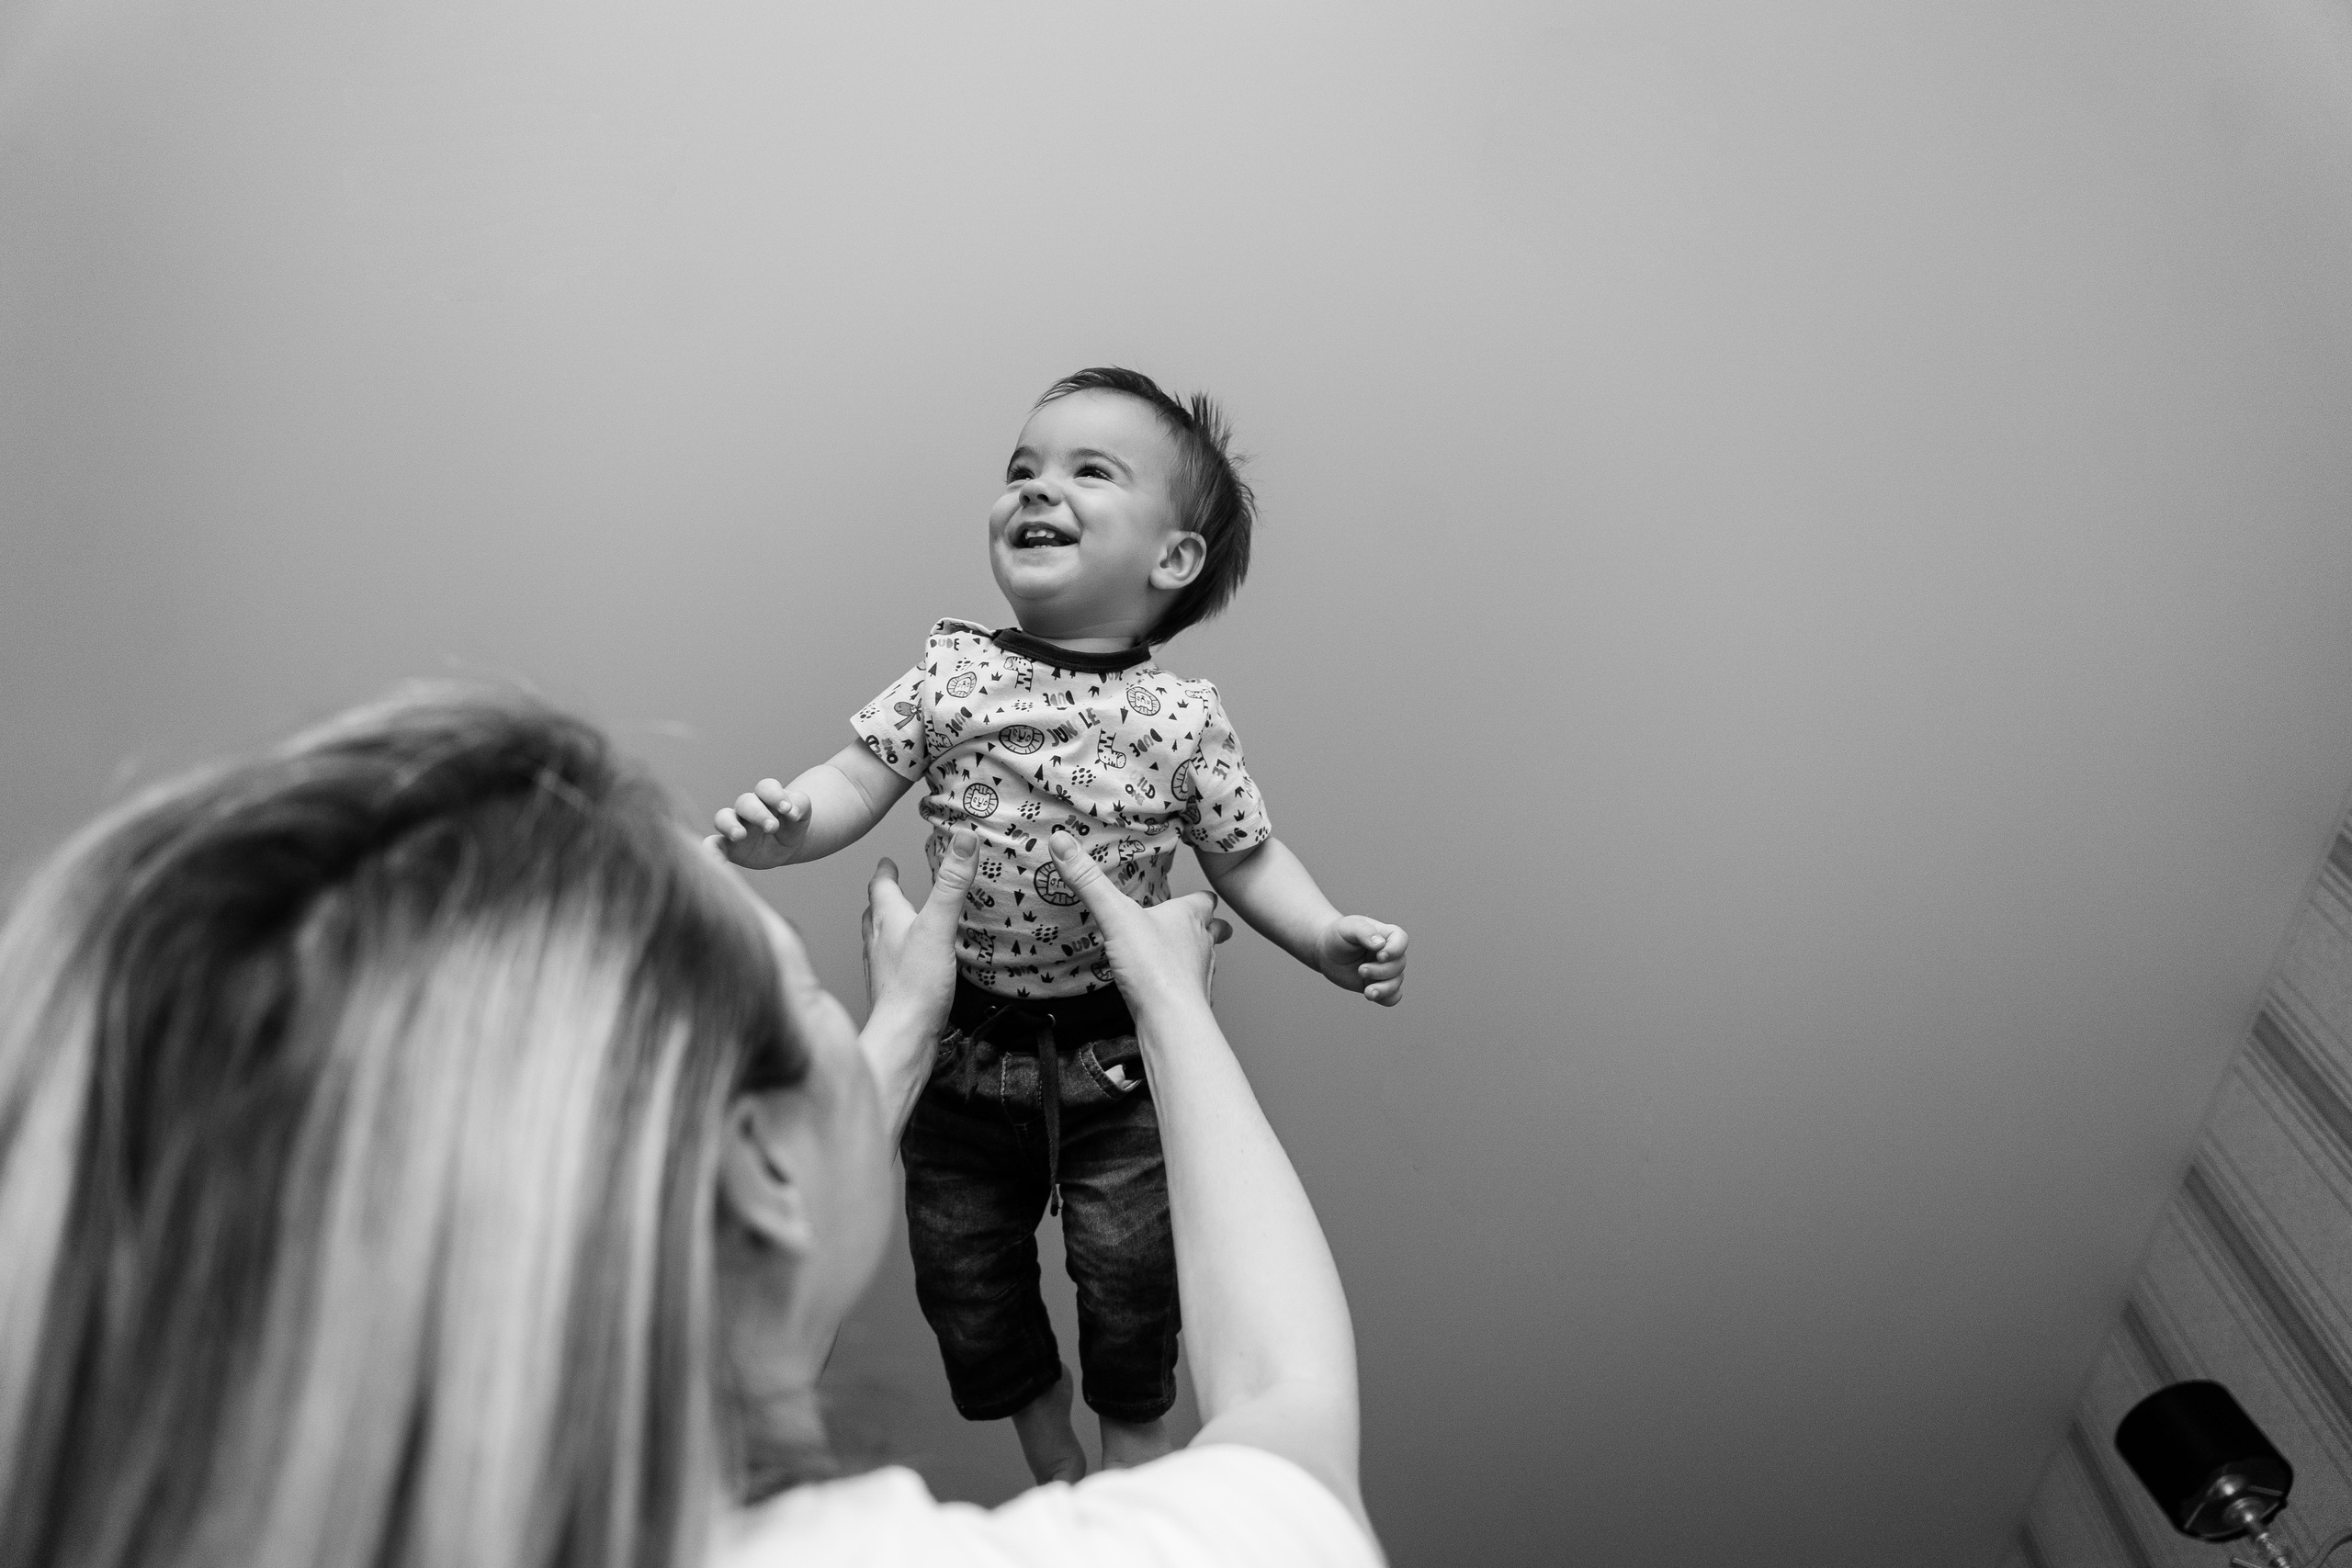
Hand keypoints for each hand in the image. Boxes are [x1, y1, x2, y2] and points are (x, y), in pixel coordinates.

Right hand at [705, 778, 810, 868]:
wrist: (785, 847)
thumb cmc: (792, 825)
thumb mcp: (802, 814)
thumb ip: (800, 806)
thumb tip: (792, 812)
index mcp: (766, 797)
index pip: (766, 788)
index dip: (775, 795)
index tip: (786, 808)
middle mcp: (748, 808)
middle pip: (745, 802)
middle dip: (758, 813)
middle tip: (772, 826)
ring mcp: (735, 825)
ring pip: (724, 817)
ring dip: (730, 825)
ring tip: (739, 835)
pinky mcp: (728, 845)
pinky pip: (714, 844)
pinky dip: (710, 849)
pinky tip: (714, 858)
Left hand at [858, 830, 978, 1135]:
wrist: (904, 1037)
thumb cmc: (916, 984)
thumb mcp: (938, 925)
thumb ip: (951, 884)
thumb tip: (964, 839)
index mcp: (887, 920)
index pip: (881, 887)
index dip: (885, 871)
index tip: (887, 860)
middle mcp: (878, 943)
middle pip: (875, 913)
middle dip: (883, 898)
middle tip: (891, 886)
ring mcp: (883, 969)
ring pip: (879, 940)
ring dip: (887, 926)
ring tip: (899, 922)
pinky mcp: (893, 992)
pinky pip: (892, 965)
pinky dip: (899, 955)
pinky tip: (912, 964)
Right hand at [1046, 831, 1230, 1017]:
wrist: (1171, 1020)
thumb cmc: (1153, 966)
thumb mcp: (1115, 916)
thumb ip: (1089, 882)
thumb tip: (1062, 841)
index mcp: (1189, 918)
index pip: (1204, 899)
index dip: (1201, 896)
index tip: (1197, 891)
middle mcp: (1202, 944)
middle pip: (1215, 930)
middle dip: (1208, 926)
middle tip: (1195, 924)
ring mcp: (1201, 975)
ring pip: (1207, 960)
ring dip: (1196, 956)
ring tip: (1179, 955)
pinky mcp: (1192, 1003)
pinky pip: (1192, 990)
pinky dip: (1183, 986)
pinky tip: (1165, 990)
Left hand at [1314, 915, 1407, 1005]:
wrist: (1325, 952)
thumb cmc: (1338, 935)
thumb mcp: (1347, 927)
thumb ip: (1364, 931)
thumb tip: (1380, 944)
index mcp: (1385, 935)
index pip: (1401, 940)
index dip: (1396, 950)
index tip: (1380, 956)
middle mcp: (1389, 953)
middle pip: (1399, 965)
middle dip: (1381, 971)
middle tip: (1361, 970)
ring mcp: (1385, 971)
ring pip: (1396, 983)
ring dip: (1384, 988)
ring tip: (1368, 992)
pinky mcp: (1378, 985)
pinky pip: (1392, 997)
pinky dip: (1386, 998)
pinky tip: (1372, 995)